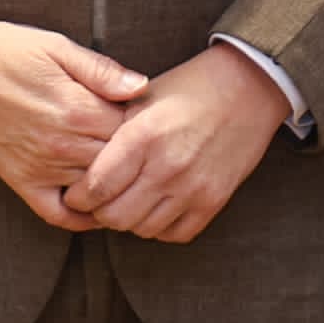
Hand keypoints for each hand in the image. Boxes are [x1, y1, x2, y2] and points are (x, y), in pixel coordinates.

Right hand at [0, 20, 146, 230]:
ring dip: (115, 184)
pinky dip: (81, 217)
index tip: (153, 120)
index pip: (133, 131)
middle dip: (137, 157)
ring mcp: (42, 168)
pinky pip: (59, 214)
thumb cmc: (6, 52)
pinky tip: (97, 205)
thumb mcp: (56, 46)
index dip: (147, 126)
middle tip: (149, 151)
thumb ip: (101, 70)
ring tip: (132, 175)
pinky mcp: (21, 182)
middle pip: (120, 163)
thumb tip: (142, 87)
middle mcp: (63, 144)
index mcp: (78, 108)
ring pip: (96, 189)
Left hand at [63, 43, 292, 242]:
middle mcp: (167, 166)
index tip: (75, 192)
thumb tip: (78, 163)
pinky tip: (157, 207)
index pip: (95, 187)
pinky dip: (160, 226)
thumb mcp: (142, 99)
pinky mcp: (214, 200)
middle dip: (99, 212)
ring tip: (128, 201)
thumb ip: (110, 132)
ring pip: (142, 229)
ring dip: (129, 220)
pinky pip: (175, 234)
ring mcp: (193, 187)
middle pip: (114, 217)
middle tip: (99, 201)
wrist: (248, 88)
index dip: (77, 196)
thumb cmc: (188, 89)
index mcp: (143, 136)